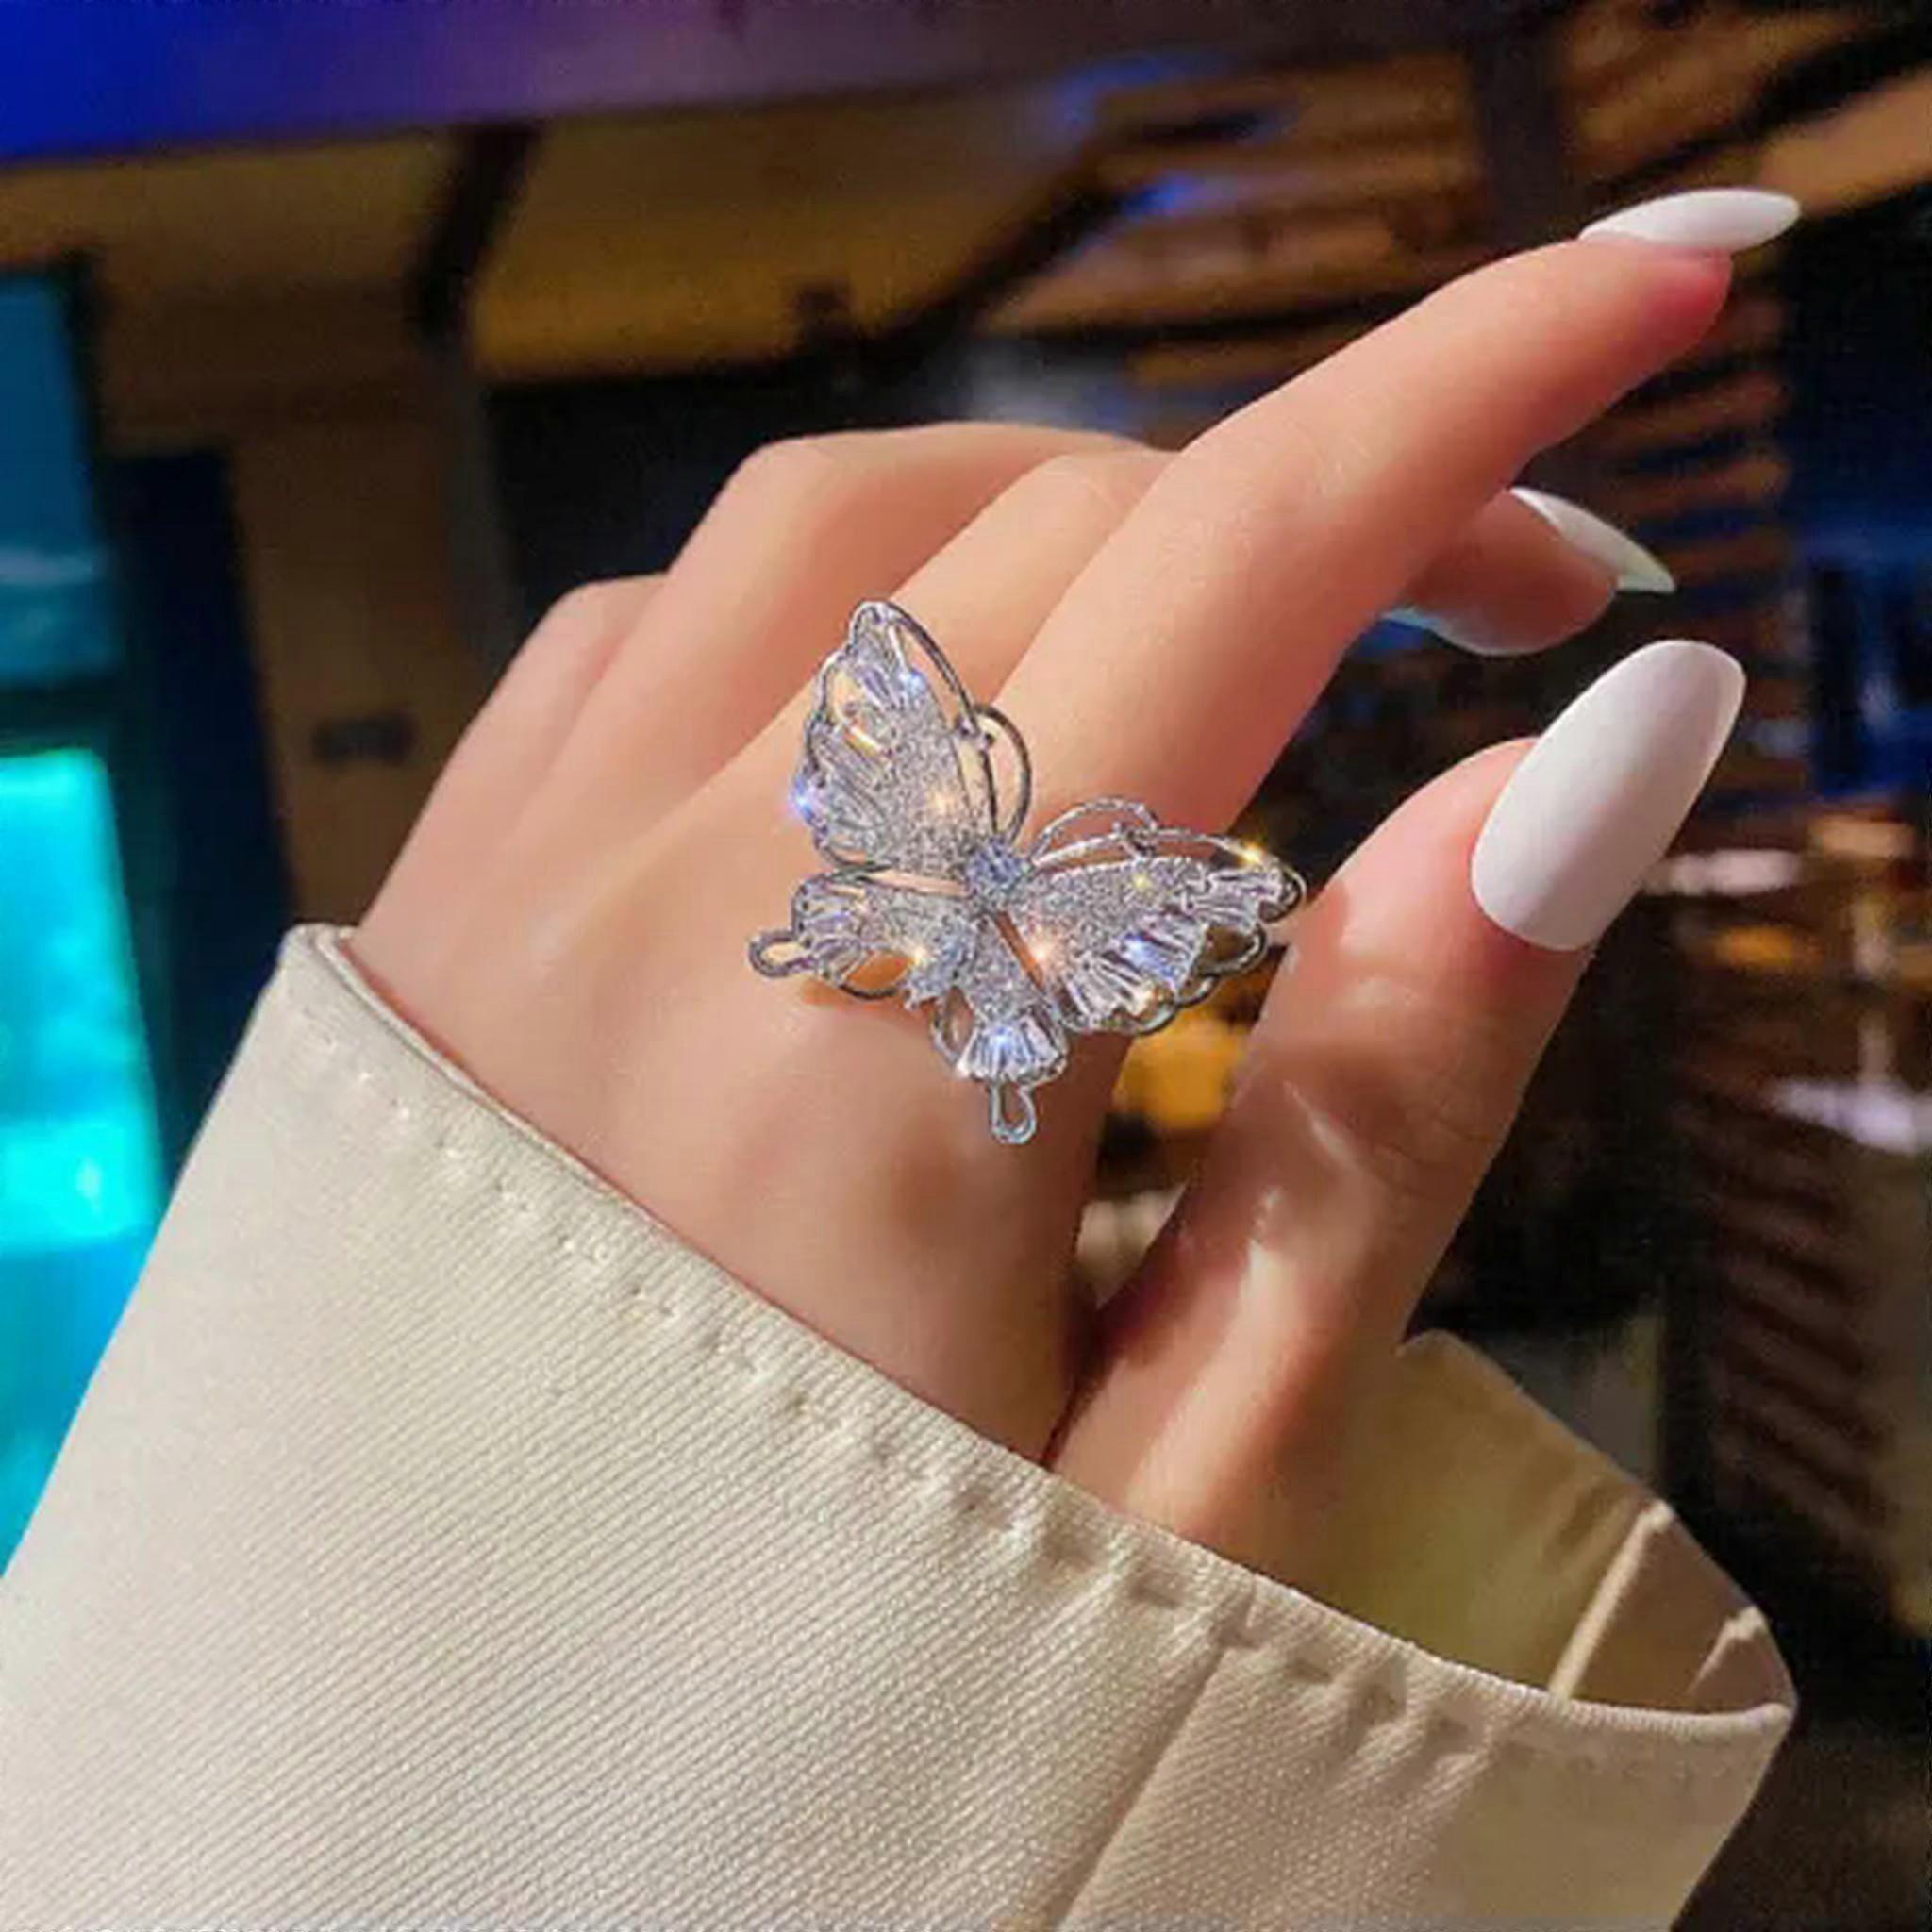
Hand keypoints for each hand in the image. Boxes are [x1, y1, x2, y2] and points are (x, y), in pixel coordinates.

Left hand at [354, 233, 1740, 1586]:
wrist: (457, 1837)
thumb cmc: (854, 1701)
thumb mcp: (1203, 1460)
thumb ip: (1400, 1090)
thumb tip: (1608, 743)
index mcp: (893, 1034)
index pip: (1239, 572)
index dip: (1475, 393)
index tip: (1659, 284)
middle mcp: (670, 890)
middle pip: (1065, 520)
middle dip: (1334, 493)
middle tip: (1511, 596)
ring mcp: (517, 872)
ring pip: (849, 519)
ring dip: (1092, 519)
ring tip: (1238, 648)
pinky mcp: (441, 899)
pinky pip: (662, 623)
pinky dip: (855, 595)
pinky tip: (943, 722)